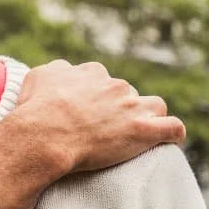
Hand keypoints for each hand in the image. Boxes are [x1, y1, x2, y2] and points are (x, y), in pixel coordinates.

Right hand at [13, 60, 183, 173]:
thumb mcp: (37, 77)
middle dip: (120, 108)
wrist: (44, 134)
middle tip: (103, 129)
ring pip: (153, 106)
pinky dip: (172, 133)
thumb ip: (55, 70)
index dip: (97, 96)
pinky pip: (172, 128)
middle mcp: (114, 85)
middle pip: (127, 93)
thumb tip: (64, 70)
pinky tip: (167, 138)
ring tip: (136, 133)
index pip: (103, 79)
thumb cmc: (35, 109)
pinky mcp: (144, 130)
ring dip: (148, 116)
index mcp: (91, 73)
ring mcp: (131, 106)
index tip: (88, 111)